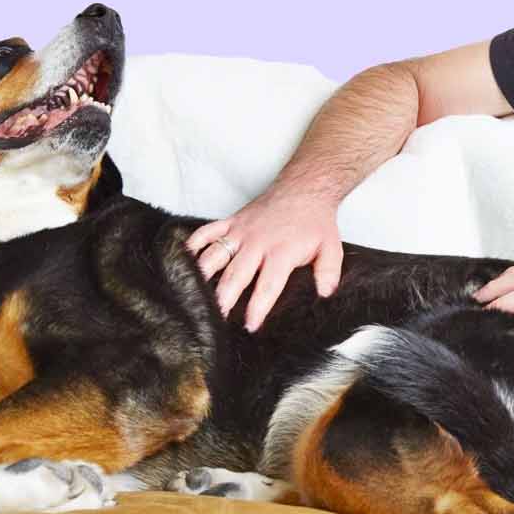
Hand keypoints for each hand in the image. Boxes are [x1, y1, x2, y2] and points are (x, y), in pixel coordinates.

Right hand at [185, 188, 343, 331]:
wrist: (304, 189)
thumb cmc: (314, 221)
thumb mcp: (331, 247)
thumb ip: (328, 272)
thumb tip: (325, 294)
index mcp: (281, 252)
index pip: (268, 285)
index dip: (257, 307)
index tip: (250, 325)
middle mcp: (257, 243)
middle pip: (235, 275)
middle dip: (223, 298)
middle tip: (214, 317)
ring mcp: (241, 231)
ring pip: (215, 255)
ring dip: (202, 275)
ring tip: (190, 294)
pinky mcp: (232, 222)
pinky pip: (207, 232)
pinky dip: (193, 244)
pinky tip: (182, 260)